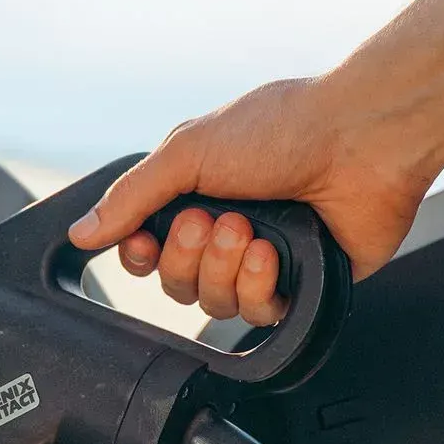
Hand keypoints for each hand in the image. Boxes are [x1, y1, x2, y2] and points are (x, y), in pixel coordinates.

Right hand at [67, 75, 443, 325]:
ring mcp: (265, 260)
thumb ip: (131, 196)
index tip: (144, 241)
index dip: (140, 255)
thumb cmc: (284, 128)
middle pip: (177, 284)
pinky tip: (272, 254)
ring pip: (214, 304)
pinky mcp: (301, 285)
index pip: (146, 251)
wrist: (361, 140)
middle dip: (188, 256)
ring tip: (249, 232)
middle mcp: (228, 230)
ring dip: (224, 268)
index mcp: (197, 194)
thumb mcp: (187, 151)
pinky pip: (258, 314)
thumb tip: (82, 232)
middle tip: (211, 220)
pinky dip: (258, 285)